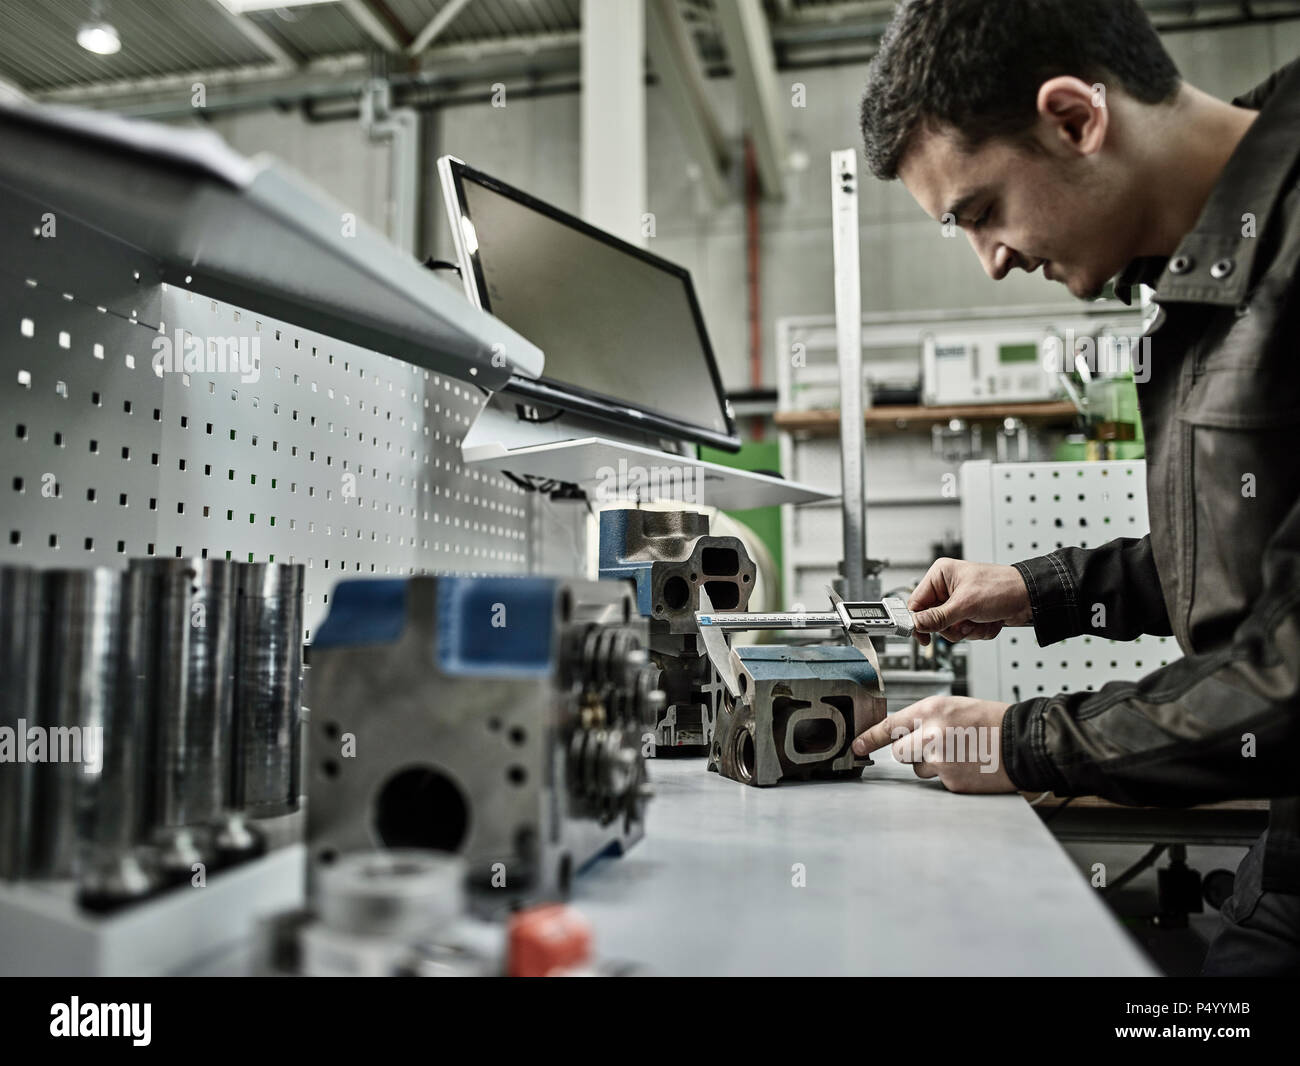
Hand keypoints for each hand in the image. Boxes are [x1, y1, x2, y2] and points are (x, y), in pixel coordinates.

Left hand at [852, 696, 1015, 792]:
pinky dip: (950, 776)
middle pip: (899, 753)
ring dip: (932, 764)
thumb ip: (925, 719)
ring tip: (959, 753)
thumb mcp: (953, 708)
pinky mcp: (951, 782)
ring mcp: (940, 760)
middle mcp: (931, 735)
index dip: (869, 738)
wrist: (1022, 742)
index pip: (889, 725)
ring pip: (919, 768)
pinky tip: (967, 765)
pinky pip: (938, 781)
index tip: (856, 746)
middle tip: (936, 746)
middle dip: (911, 752)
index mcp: (931, 711)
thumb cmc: (991, 723)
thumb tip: (902, 734)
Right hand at [908, 558, 1032, 645]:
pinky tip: (989, 621)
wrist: (1030, 599)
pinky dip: (978, 631)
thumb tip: (916, 624)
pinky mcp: (970, 614)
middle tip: (965, 622)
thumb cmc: (1002, 587)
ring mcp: (960, 602)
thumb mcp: (965, 604)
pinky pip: (964, 632)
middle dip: (953, 626)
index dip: (919, 621)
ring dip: (968, 630)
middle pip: (933, 620)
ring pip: (950, 629)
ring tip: (981, 619)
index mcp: (941, 576)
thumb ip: (937, 617)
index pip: (917, 603)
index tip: (922, 636)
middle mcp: (948, 588)